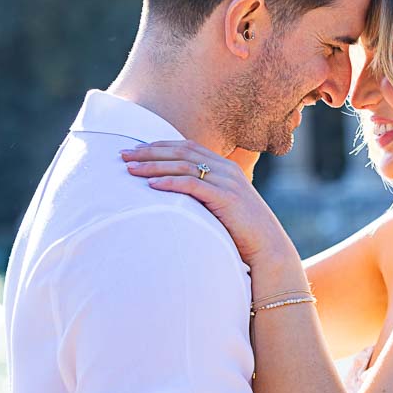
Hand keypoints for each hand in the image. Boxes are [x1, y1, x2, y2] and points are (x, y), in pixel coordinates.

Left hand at [120, 140, 290, 264]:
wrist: (268, 247)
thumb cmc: (242, 231)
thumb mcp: (222, 206)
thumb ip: (204, 194)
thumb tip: (176, 195)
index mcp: (225, 167)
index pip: (187, 147)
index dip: (158, 146)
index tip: (134, 150)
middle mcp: (226, 169)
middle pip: (181, 151)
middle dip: (149, 152)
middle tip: (123, 155)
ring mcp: (227, 182)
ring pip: (184, 166)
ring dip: (154, 166)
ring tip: (131, 170)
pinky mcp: (226, 198)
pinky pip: (193, 185)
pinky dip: (171, 182)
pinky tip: (152, 185)